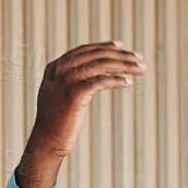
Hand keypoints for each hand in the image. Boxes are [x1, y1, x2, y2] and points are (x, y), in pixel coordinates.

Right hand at [16, 41, 147, 187]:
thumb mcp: (58, 94)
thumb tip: (89, 73)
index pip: (85, 50)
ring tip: (140, 69)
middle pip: (96, 56)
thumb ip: (69, 80)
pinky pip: (101, 82)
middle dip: (121, 55)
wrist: (46, 141)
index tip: (121, 46)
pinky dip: (116, 80)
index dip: (104, 47)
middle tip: (139, 58)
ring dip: (124, 65)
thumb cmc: (55, 121)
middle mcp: (59, 71)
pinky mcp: (75, 94)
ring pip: (101, 66)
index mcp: (55, 67)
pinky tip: (127, 83)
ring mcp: (66, 81)